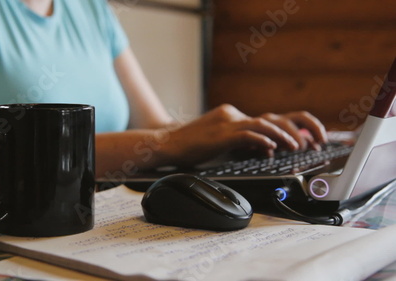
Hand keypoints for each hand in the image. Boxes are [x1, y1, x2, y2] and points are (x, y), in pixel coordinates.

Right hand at [162, 105, 327, 165]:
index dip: (294, 127)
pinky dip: (262, 141)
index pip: (272, 118)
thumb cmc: (195, 147)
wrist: (169, 144)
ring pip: (264, 123)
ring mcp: (227, 122)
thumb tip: (271, 148)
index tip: (310, 139)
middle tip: (315, 141)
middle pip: (274, 117)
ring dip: (285, 135)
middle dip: (299, 129)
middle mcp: (235, 115)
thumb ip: (247, 142)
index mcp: (237, 116)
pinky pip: (246, 134)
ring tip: (299, 146)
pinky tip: (272, 148)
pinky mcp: (220, 133)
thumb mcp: (226, 143)